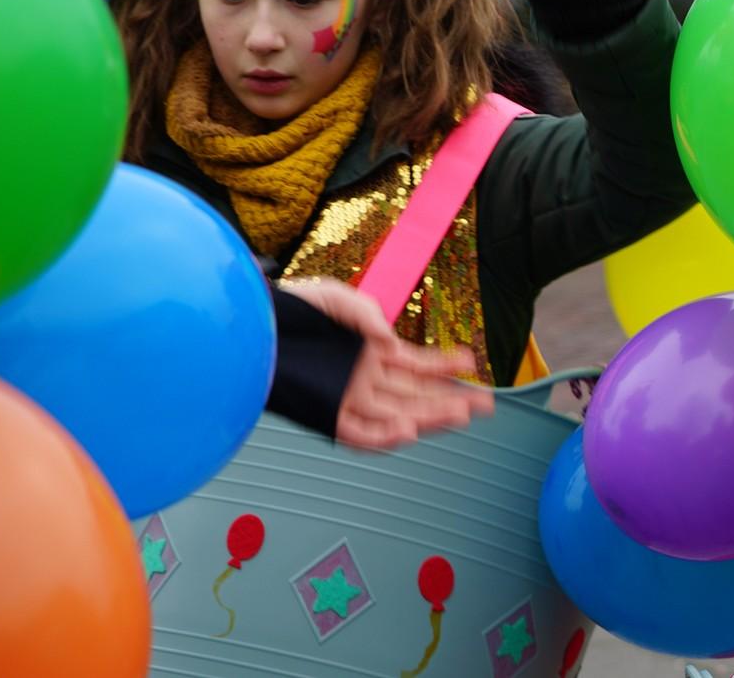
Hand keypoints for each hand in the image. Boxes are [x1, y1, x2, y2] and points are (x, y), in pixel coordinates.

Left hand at [280, 279, 495, 448]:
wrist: (248, 327)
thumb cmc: (289, 310)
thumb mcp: (334, 298)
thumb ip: (365, 313)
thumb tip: (388, 339)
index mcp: (371, 353)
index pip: (417, 365)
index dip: (445, 366)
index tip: (471, 364)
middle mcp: (364, 379)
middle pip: (417, 395)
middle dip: (452, 399)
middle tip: (485, 403)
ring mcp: (347, 399)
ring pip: (398, 414)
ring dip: (430, 416)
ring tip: (461, 414)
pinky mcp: (325, 415)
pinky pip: (360, 433)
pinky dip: (384, 435)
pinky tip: (409, 429)